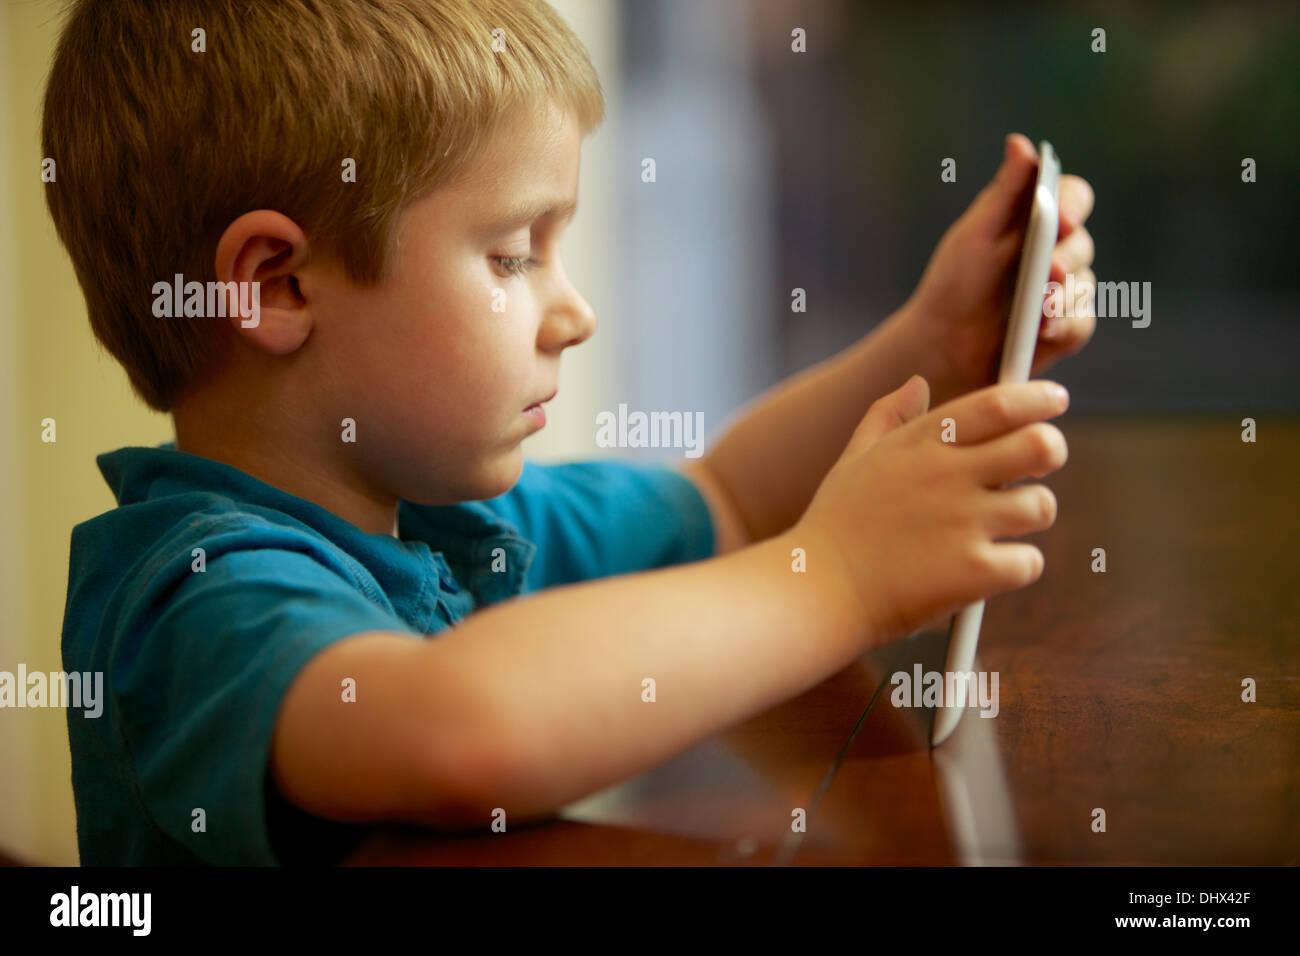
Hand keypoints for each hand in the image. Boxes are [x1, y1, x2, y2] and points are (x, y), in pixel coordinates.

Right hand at [794, 375, 1068, 647]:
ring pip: (1042, 506)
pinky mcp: (973, 572)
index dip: (1037, 397)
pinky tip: (989, 569)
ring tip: (1003, 526)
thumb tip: (916, 381)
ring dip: (1031, 515)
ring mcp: (963, 524)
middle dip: (1050, 450)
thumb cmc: (833, 525)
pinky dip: (1016, 567)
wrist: (816, 592)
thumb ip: (887, 416)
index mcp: (921, 444)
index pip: (999, 404)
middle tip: (1038, 465)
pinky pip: (1029, 562)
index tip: (1054, 400)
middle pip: (1040, 445)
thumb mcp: (854, 459)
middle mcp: (947, 476)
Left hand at [898, 134, 1095, 401]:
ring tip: (1040, 308)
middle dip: (1066, 257)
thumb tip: (1020, 142)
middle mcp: (1057, 250)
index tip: (1059, 218)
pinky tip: (1044, 331)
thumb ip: (1003, 192)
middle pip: (1082, 244)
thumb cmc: (956, 281)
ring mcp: (1064, 289)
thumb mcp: (975, 233)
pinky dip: (1064, 326)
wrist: (944, 342)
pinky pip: (1081, 323)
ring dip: (1063, 296)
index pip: (1072, 197)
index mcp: (1037, 219)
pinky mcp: (1065, 327)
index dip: (1072, 204)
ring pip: (1085, 285)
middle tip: (1050, 270)